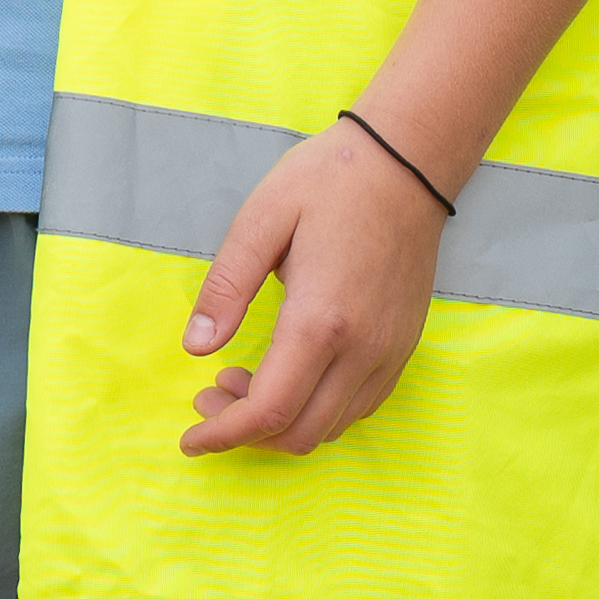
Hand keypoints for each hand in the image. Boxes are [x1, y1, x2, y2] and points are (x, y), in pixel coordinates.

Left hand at [177, 116, 449, 456]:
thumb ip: (227, 287)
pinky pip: (360, 406)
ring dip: (282, 425)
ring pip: (331, 427)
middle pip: (299, 433)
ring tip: (244, 383)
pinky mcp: (404, 345)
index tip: (190, 437)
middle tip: (209, 396)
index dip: (222, 434)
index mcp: (320, 320)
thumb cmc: (330, 181)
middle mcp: (362, 348)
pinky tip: (293, 378)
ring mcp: (390, 350)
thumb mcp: (263, 219)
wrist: (407, 161)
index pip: (268, 410)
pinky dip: (318, 412)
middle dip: (244, 434)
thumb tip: (195, 348)